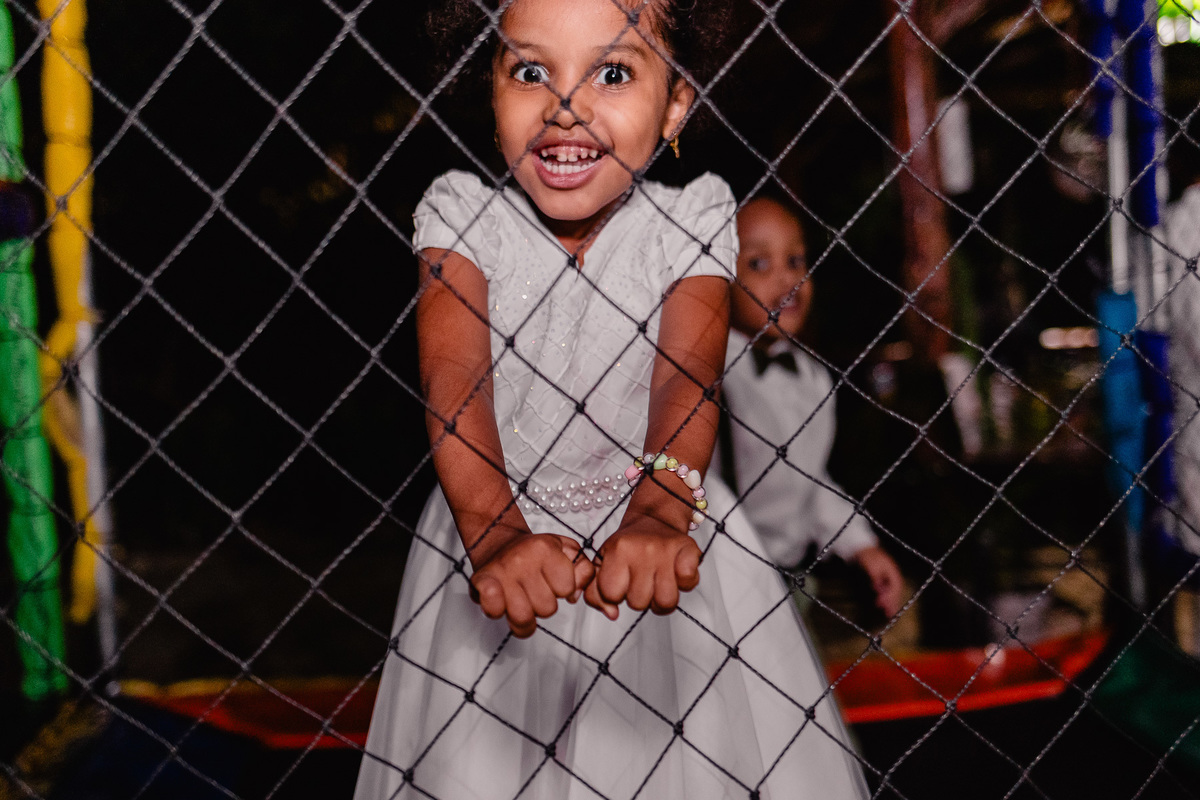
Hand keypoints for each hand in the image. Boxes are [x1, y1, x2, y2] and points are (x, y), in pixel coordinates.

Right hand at [470, 533, 594, 637]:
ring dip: (523, 614)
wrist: (499, 543)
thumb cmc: (536, 553)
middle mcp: (523, 559)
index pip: (567, 590)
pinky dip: (496, 610)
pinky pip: (493, 610)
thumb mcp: (567, 551)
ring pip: (524, 618)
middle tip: (533, 589)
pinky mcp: (481, 582)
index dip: (561, 589)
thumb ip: (585, 571)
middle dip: (543, 603)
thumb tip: (586, 601)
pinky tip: (500, 602)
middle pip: (547, 609)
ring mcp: (502, 571)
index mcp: (546, 549)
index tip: (552, 579)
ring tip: (520, 598)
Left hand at [585, 516, 700, 619]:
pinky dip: (685, 583)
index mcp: (617, 550)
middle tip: (641, 581)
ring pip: (665, 601)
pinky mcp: (689, 550)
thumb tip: (612, 614)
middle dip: (639, 598)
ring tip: (658, 584)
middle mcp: (642, 550)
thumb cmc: (627, 547)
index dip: (616, 594)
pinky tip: (676, 574)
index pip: (611, 595)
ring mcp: (666, 551)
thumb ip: (596, 593)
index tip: (621, 582)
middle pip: (638, 603)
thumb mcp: (602, 564)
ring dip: (661, 599)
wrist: (653, 519)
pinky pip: (688, 581)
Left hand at [854, 545, 904, 617]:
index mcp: (892, 571)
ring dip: (890, 602)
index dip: (890, 596)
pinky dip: (886, 598)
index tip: (884, 604)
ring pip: (893, 592)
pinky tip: (882, 604)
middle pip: (896, 591)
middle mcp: (893, 574)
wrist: (863, 548)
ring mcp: (889, 577)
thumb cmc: (867, 556)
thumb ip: (875, 577)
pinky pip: (888, 591)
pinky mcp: (884, 579)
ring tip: (887, 613)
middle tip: (888, 614)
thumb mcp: (871, 565)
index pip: (895, 586)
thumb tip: (878, 588)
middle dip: (892, 602)